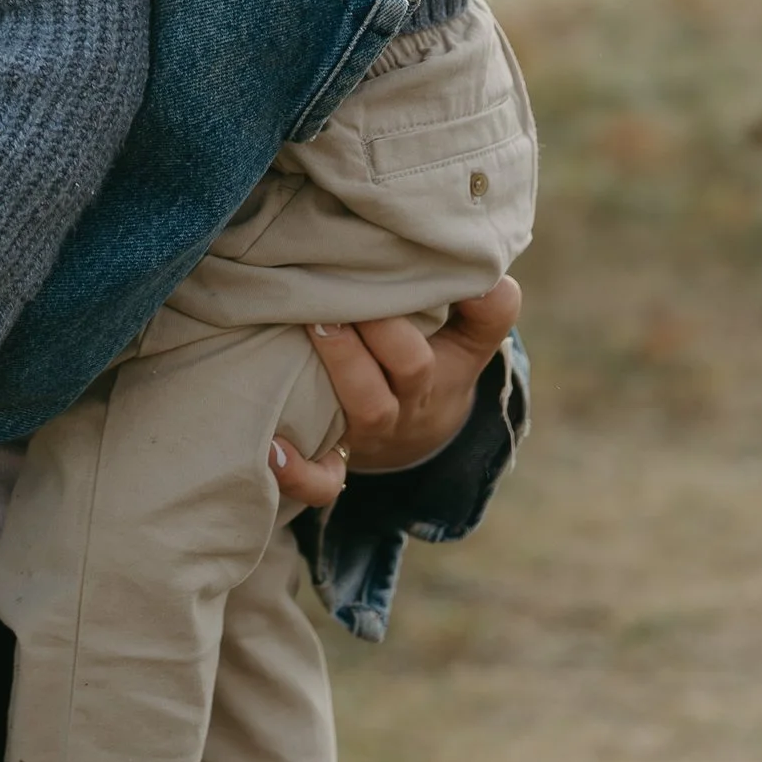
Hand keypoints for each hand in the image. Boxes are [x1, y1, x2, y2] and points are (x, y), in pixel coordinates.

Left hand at [279, 279, 523, 494]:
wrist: (416, 430)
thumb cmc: (436, 365)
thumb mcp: (470, 342)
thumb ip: (489, 308)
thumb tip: (489, 279)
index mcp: (433, 379)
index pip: (426, 358)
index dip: (406, 328)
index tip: (389, 284)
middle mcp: (400, 408)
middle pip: (399, 381)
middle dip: (369, 338)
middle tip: (339, 296)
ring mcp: (367, 435)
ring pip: (366, 415)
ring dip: (340, 370)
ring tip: (310, 323)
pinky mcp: (334, 461)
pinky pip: (322, 482)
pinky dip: (299, 474)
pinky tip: (272, 449)